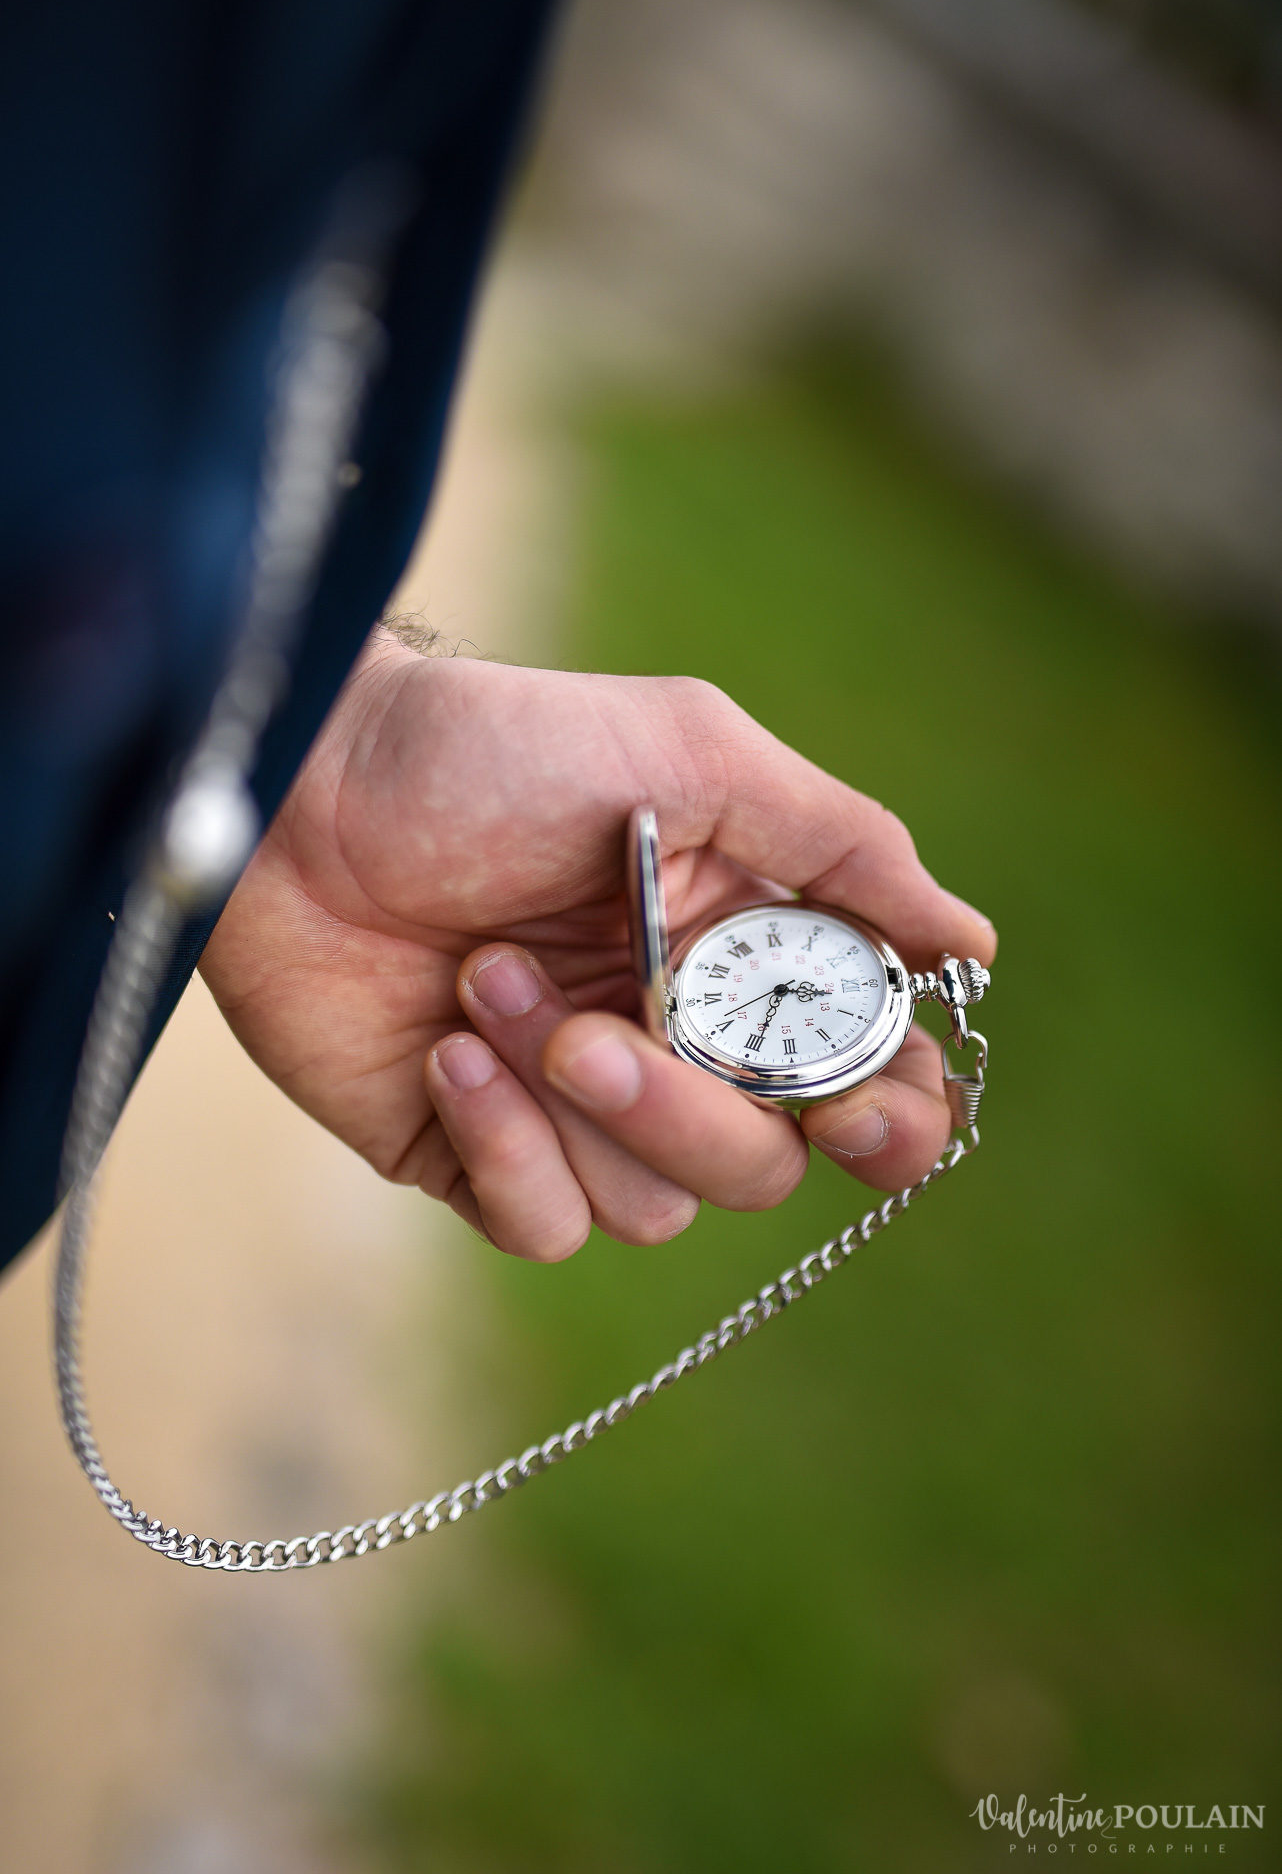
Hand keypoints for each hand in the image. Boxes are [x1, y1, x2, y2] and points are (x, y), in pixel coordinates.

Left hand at [200, 631, 995, 1260]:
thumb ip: (839, 847)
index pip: (861, 1077)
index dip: (885, 1115)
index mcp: (739, 954)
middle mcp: (671, 1043)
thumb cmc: (490, 750)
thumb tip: (972, 943)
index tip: (858, 1106)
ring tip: (485, 982)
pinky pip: (547, 1226)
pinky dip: (504, 1143)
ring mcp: (574, 1108)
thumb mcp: (687, 755)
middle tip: (604, 1025)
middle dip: (689, 1109)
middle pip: (764, 1166)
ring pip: (658, 1208)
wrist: (299, 793)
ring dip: (573, 1103)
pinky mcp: (479, 1154)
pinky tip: (444, 1049)